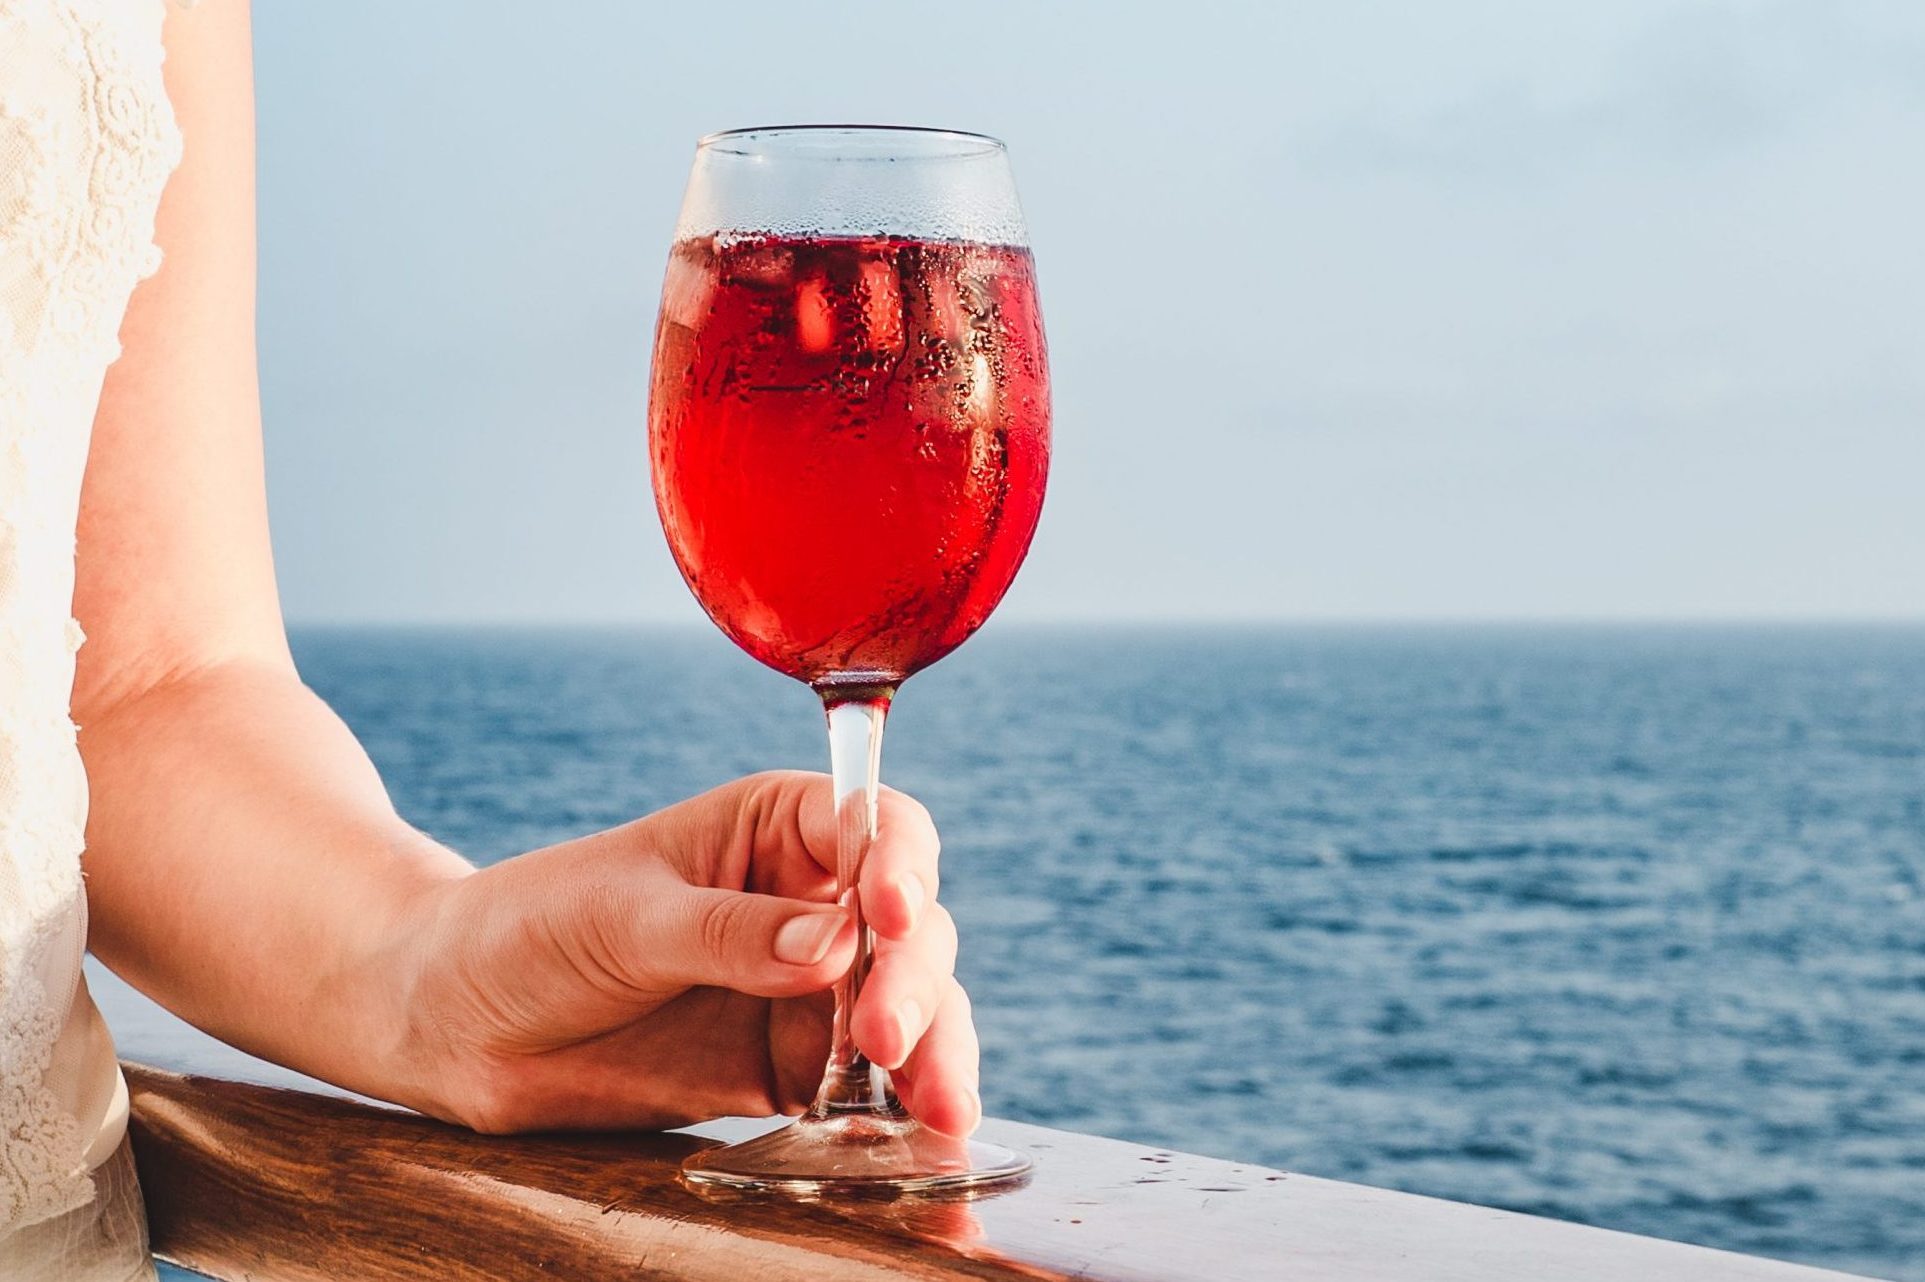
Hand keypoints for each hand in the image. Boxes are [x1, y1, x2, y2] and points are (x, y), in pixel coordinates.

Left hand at [382, 771, 979, 1136]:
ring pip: (908, 1008)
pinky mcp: (786, 1070)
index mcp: (774, 827)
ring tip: (941, 1110)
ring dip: (935, 1052)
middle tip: (886, 1039)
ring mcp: (803, 990)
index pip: (873, 827)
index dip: (900, 865)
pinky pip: (865, 1089)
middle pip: (908, 927)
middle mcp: (806, 900)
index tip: (888, 915)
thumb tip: (832, 948)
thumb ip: (726, 933)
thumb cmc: (524, 931)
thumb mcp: (619, 919)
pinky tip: (924, 1143)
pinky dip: (900, 1112)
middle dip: (914, 979)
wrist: (450, 1024)